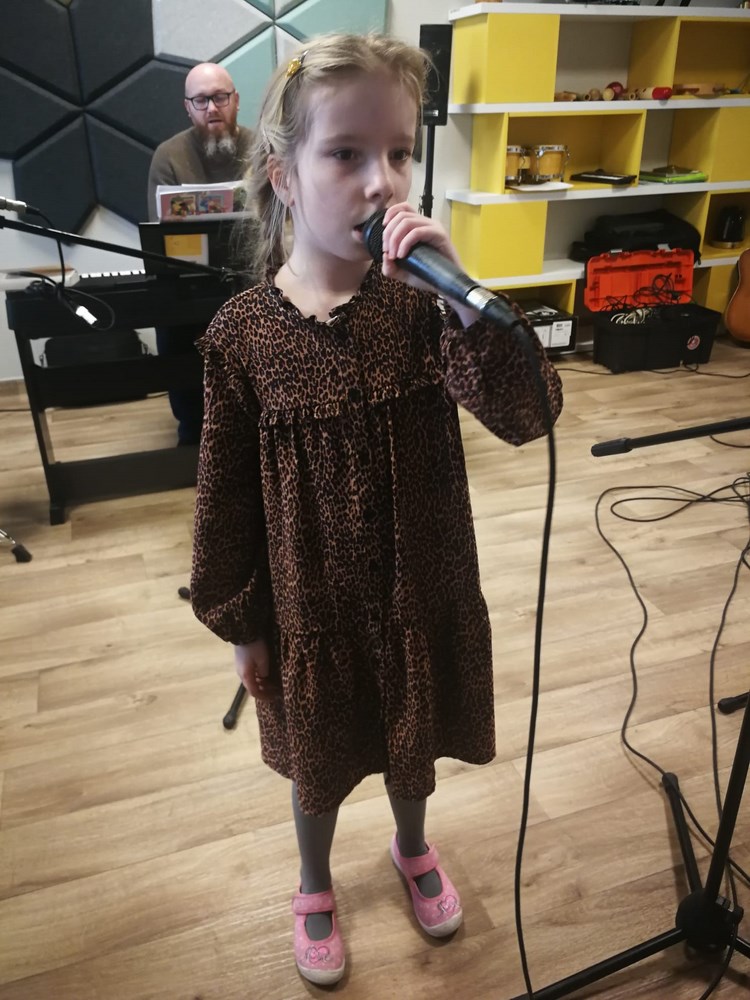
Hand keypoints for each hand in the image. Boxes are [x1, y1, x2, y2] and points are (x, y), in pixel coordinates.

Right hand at [234, 639, 280, 700]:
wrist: (244, 632)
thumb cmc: (254, 647)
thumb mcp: (263, 660)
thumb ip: (264, 672)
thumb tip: (264, 678)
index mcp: (246, 676)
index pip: (254, 692)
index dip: (264, 697)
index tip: (274, 697)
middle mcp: (241, 674)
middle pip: (252, 687)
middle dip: (264, 690)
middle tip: (275, 690)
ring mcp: (240, 668)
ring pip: (251, 681)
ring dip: (261, 683)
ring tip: (272, 682)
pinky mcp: (241, 662)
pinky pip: (250, 674)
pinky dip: (258, 677)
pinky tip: (265, 674)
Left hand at [379, 203, 479, 326]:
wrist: (446, 286)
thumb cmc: (427, 277)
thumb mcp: (403, 273)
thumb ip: (390, 267)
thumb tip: (384, 256)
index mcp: (419, 226)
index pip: (403, 208)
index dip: (389, 215)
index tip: (384, 236)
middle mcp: (426, 223)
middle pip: (401, 215)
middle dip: (388, 233)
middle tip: (388, 252)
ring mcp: (433, 228)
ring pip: (407, 222)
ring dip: (395, 238)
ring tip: (394, 256)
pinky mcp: (439, 235)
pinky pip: (417, 232)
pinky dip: (405, 243)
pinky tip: (402, 255)